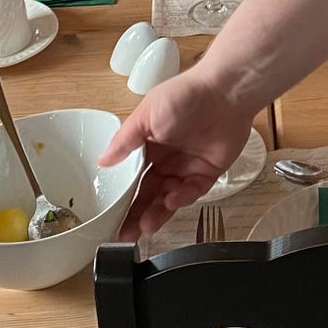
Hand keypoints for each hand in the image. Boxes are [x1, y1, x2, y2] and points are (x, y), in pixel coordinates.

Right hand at [99, 68, 254, 237]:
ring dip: (157, 212)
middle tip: (125, 234)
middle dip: (136, 214)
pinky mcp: (208, 172)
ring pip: (168, 197)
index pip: (131, 178)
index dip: (122, 198)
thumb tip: (102, 161)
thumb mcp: (146, 115)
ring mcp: (187, 167)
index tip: (110, 216)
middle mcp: (166, 158)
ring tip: (146, 226)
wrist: (225, 93)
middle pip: (148, 193)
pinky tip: (172, 200)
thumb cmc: (184, 96)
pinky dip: (182, 198)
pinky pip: (193, 192)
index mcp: (148, 145)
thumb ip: (125, 141)